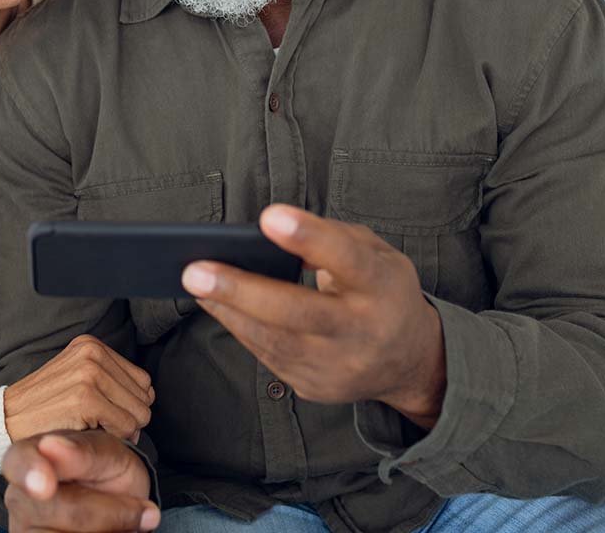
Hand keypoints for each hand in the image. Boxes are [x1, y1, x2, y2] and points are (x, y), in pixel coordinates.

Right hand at [3, 429, 159, 531]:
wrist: (120, 501)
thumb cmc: (107, 468)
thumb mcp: (108, 452)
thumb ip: (82, 450)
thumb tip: (51, 446)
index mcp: (28, 456)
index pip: (18, 462)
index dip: (30, 472)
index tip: (45, 486)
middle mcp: (19, 497)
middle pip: (55, 510)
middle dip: (106, 512)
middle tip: (141, 511)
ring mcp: (25, 530)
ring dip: (105, 531)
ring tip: (120, 522)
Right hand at [4, 335, 153, 441]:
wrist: (5, 422)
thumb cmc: (44, 408)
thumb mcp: (76, 379)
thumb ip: (112, 380)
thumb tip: (150, 395)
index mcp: (91, 345)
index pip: (142, 380)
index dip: (128, 405)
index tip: (104, 414)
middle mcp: (92, 353)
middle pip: (144, 396)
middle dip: (128, 418)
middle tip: (98, 426)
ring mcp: (89, 373)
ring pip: (138, 413)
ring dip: (122, 430)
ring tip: (93, 429)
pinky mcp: (86, 398)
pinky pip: (125, 427)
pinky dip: (114, 439)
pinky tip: (89, 435)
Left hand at [182, 204, 446, 427]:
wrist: (411, 360)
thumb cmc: (381, 289)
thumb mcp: (376, 253)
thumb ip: (332, 238)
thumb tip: (269, 235)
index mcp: (384, 286)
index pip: (348, 259)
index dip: (309, 238)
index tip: (269, 218)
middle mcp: (364, 331)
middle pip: (300, 313)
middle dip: (242, 291)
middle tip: (195, 269)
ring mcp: (339, 366)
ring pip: (275, 342)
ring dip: (228, 311)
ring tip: (193, 282)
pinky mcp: (316, 387)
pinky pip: (269, 356)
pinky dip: (238, 328)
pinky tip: (214, 303)